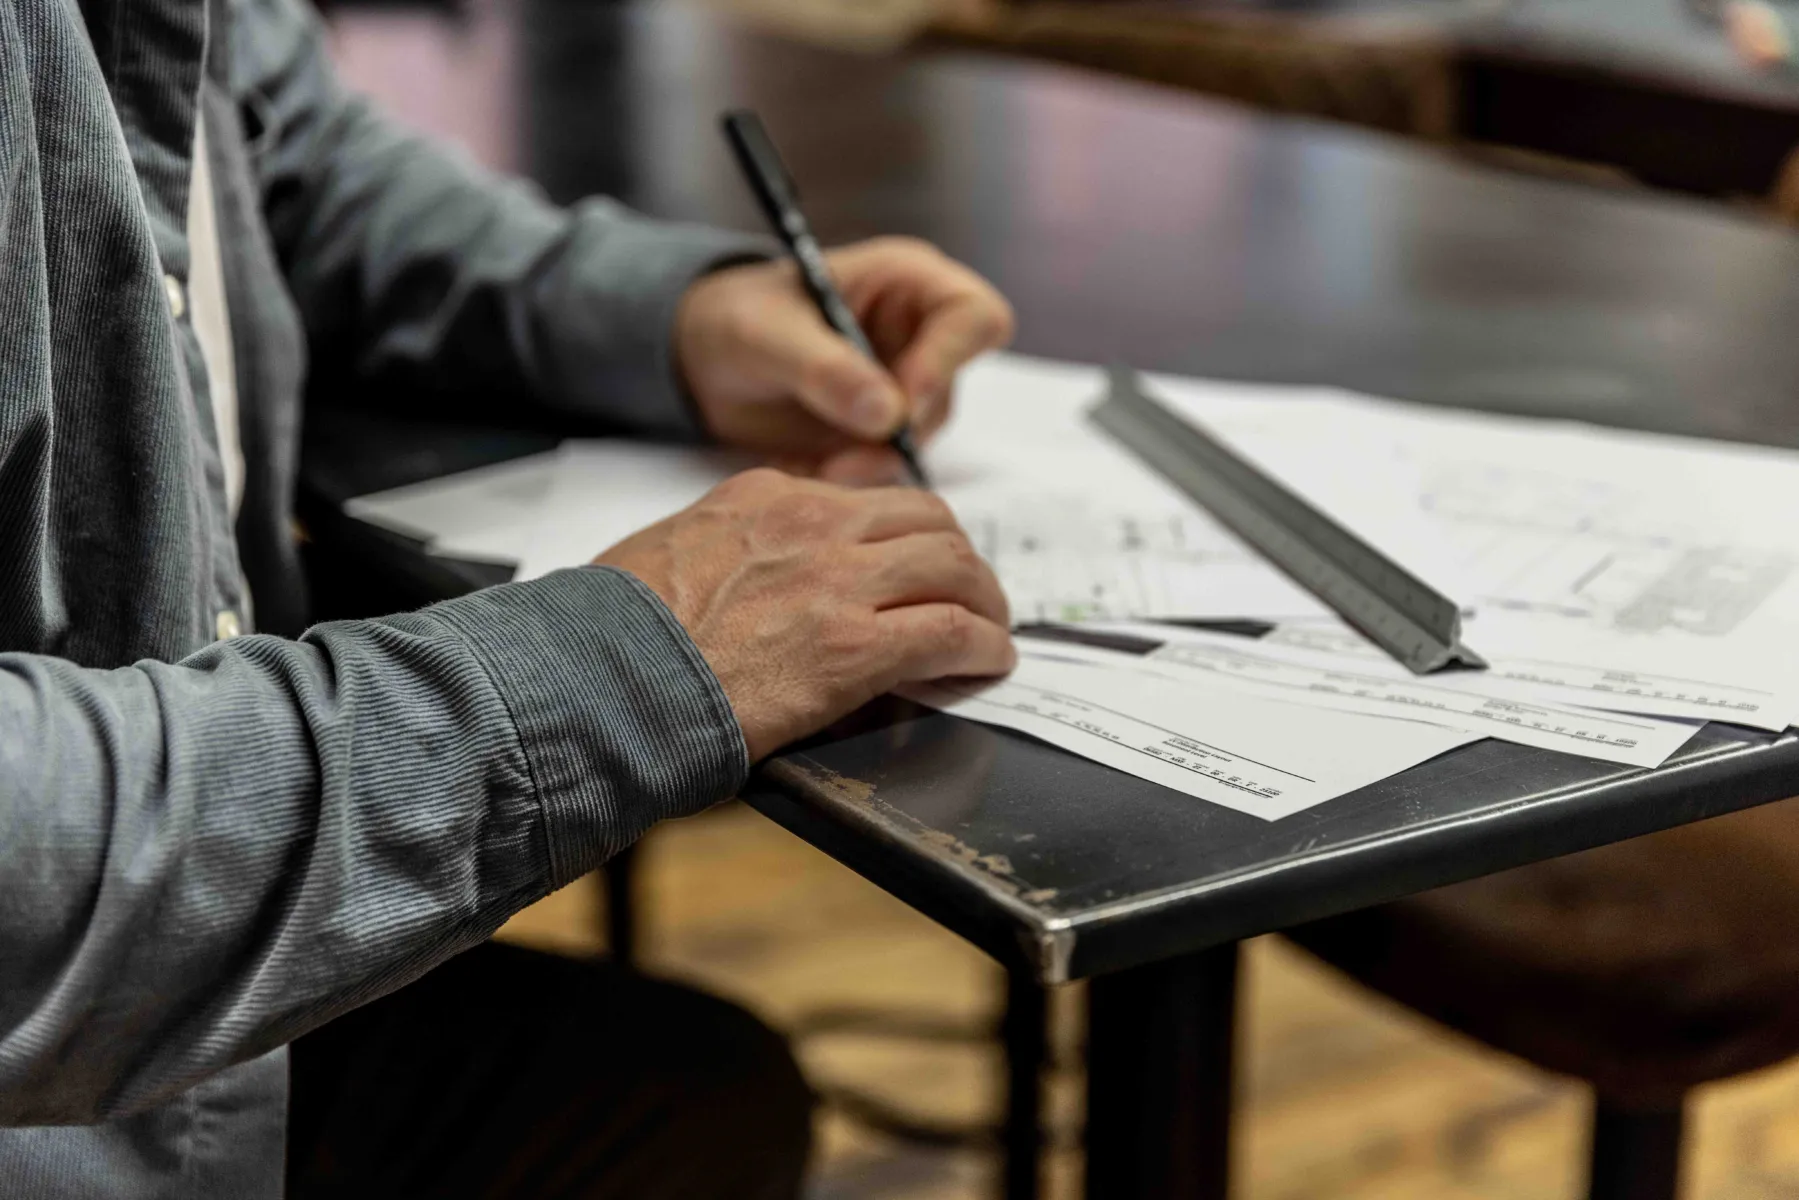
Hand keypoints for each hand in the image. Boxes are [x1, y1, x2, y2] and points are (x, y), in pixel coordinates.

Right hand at [596, 468, 1014, 760]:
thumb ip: (726, 549)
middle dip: (958, 560)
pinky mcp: (854, 647)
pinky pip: (952, 633)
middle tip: (970, 597)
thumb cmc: (612, 633)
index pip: (866, 500)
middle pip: (927, 521)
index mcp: (765, 498)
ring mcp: (837, 582)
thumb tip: (749, 579)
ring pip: (954, 567)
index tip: (914, 566)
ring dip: (984, 601)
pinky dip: (982, 647)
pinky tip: (987, 664)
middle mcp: (811, 524)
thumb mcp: (669, 552)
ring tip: (989, 632)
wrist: (596, 679)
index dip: (904, 537)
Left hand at [674, 237, 1013, 483]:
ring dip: (871, 462)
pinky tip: (807, 469)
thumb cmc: (734, 319)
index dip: (948, 361)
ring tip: (815, 467)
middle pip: (948, 390)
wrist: (704, 360)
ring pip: (920, 437)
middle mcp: (919, 333)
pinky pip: (887, 464)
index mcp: (906, 281)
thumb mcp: (765, 335)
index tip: (899, 404)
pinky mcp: (883, 431)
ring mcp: (904, 385)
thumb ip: (824, 368)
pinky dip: (851, 476)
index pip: (975, 317)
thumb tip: (888, 414)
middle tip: (841, 460)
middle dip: (898, 433)